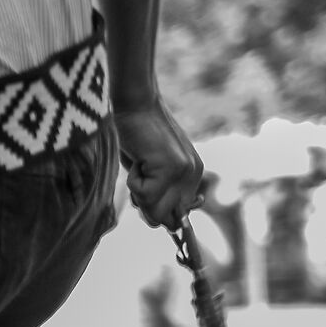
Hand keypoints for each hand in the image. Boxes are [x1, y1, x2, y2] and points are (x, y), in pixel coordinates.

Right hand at [113, 97, 204, 228]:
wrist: (134, 102)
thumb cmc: (134, 134)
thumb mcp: (147, 169)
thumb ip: (157, 194)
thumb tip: (159, 224)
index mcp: (192, 175)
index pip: (178, 218)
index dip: (155, 212)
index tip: (144, 194)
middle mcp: (193, 175)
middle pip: (166, 221)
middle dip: (145, 205)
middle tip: (139, 176)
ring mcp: (185, 172)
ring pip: (154, 211)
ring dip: (137, 193)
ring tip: (139, 165)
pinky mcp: (172, 168)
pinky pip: (144, 195)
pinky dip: (132, 181)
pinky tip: (138, 159)